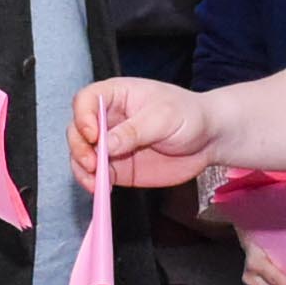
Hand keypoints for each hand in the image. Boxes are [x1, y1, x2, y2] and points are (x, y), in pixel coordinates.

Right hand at [77, 74, 219, 190]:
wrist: (208, 140)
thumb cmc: (189, 116)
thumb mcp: (164, 118)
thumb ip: (134, 131)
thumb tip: (105, 145)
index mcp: (116, 95)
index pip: (86, 101)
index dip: (83, 117)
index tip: (93, 135)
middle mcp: (108, 119)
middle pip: (77, 130)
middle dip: (79, 147)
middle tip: (93, 164)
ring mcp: (111, 145)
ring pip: (82, 155)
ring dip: (82, 169)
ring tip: (96, 182)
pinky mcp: (117, 167)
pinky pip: (96, 175)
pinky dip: (94, 183)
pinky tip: (101, 188)